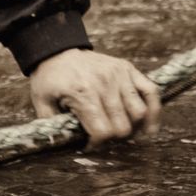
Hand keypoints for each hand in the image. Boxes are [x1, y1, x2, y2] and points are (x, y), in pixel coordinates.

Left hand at [29, 50, 160, 145]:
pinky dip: (154, 111)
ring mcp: (119, 75)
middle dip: (113, 138)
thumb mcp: (41, 101)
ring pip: (139, 113)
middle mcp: (104, 84)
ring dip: (132, 127)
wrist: (57, 50)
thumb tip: (65, 146)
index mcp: (83, 93)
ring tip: (122, 130)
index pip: (103, 132)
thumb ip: (53, 125)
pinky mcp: (128, 69)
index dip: (96, 144)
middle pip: (123, 127)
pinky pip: (151, 92)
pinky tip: (149, 127)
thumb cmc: (50, 78)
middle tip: (103, 136)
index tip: (89, 145)